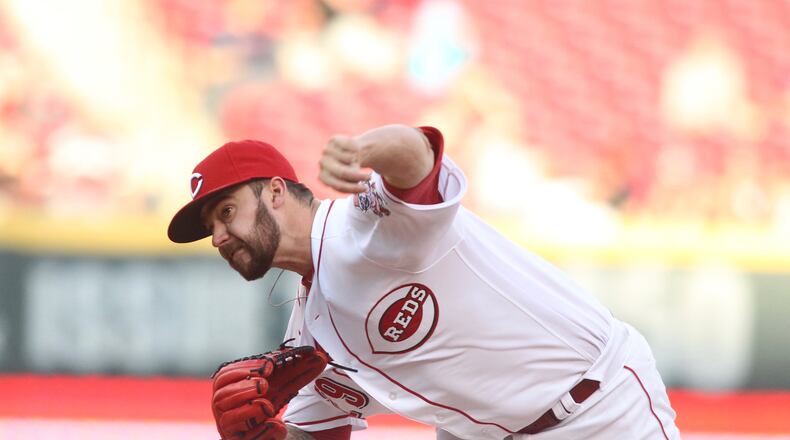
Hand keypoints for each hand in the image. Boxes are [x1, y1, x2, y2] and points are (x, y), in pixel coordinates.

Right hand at [211, 346, 328, 439]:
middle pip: (220, 394)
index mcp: (230, 389)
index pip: (226, 375)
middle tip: (264, 385)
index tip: (268, 366)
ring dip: (249, 409)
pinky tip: (274, 423)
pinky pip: (243, 439)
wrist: (271, 434)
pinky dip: (261, 430)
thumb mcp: (283, 388)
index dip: (246, 368)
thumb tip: (319, 356)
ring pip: (227, 418)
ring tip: (267, 405)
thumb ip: (297, 372)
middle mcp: (225, 408)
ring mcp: (230, 428)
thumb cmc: (270, 408)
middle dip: (244, 387)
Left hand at [319, 135, 371, 192]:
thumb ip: (352, 184)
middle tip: (369, 177)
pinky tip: (354, 150)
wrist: (351, 151)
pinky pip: (349, 147)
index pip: (337, 185)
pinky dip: (355, 149)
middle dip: (358, 176)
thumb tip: (357, 185)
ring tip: (356, 160)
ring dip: (357, 160)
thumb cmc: (351, 170)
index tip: (365, 188)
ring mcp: (326, 151)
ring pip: (348, 158)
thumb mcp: (351, 180)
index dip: (353, 188)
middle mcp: (323, 163)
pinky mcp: (333, 140)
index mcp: (324, 177)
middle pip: (342, 172)